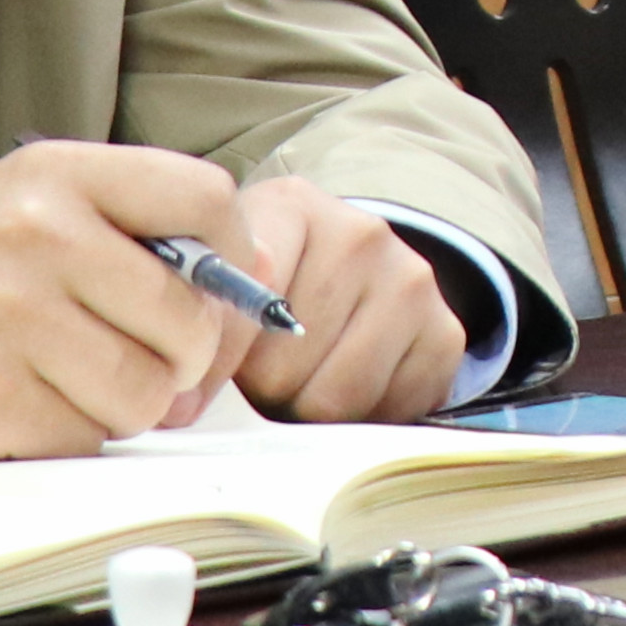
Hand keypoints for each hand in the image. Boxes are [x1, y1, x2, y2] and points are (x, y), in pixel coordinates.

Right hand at [0, 138, 260, 469]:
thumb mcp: (39, 212)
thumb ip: (146, 231)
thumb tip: (259, 277)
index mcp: (56, 174)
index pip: (205, 197)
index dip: (231, 259)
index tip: (212, 293)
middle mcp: (32, 233)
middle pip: (189, 317)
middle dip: (180, 360)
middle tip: (136, 360)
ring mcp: (3, 315)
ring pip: (145, 392)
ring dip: (124, 407)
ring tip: (69, 381)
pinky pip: (86, 439)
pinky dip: (70, 437)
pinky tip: (23, 406)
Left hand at [202, 177, 472, 424]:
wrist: (359, 268)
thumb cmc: (277, 279)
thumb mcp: (230, 271)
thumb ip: (205, 317)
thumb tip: (180, 402)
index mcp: (293, 206)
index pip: (242, 301)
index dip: (211, 362)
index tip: (187, 397)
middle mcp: (361, 233)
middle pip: (285, 363)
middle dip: (262, 389)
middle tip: (260, 378)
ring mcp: (412, 280)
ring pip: (335, 398)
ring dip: (307, 410)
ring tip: (301, 383)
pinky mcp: (445, 333)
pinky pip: (385, 414)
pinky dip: (359, 419)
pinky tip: (349, 386)